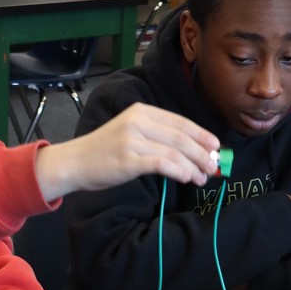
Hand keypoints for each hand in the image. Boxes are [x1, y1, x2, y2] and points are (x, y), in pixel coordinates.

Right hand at [34, 102, 219, 199]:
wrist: (74, 162)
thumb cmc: (104, 152)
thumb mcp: (130, 132)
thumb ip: (155, 136)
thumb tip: (189, 149)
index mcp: (141, 111)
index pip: (180, 122)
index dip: (202, 135)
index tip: (216, 147)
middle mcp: (138, 122)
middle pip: (181, 137)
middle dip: (202, 153)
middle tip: (214, 166)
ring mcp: (132, 140)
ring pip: (175, 151)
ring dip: (194, 166)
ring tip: (203, 177)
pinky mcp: (128, 159)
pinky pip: (162, 164)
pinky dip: (179, 171)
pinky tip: (187, 178)